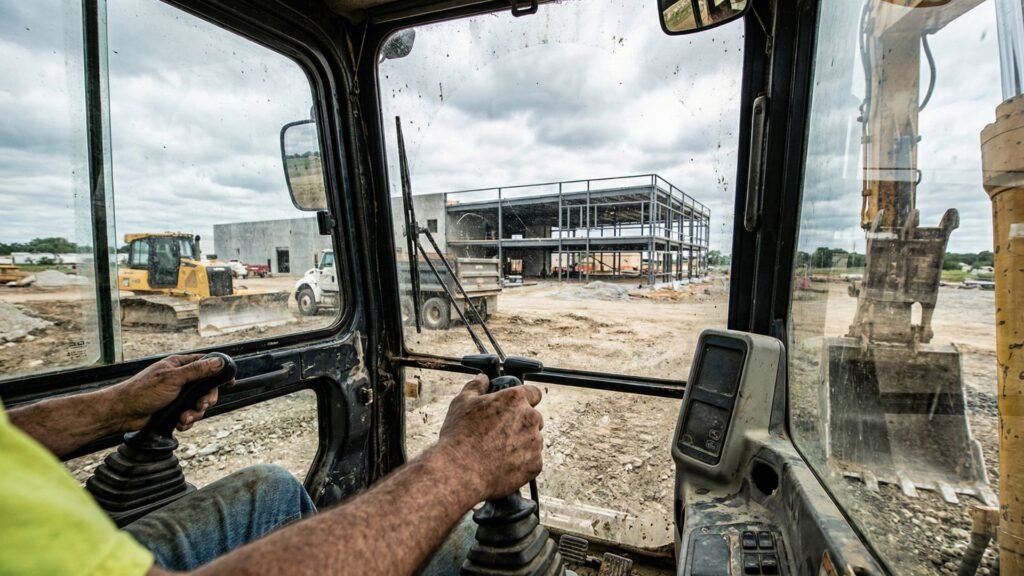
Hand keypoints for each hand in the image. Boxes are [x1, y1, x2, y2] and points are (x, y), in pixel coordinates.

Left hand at [111, 354, 230, 432]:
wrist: (123, 414)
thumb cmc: (142, 391)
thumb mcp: (173, 378)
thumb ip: (198, 370)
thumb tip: (218, 362)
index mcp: (180, 365)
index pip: (206, 364)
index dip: (219, 372)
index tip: (230, 381)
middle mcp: (180, 378)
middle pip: (206, 388)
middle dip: (206, 400)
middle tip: (201, 406)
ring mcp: (177, 395)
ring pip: (199, 404)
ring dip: (195, 414)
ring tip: (185, 418)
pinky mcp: (174, 410)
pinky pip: (190, 416)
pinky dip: (187, 421)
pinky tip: (180, 423)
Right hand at [437, 375, 543, 500]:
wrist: (459, 472)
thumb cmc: (459, 436)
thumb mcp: (461, 403)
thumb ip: (476, 386)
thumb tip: (483, 379)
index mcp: (515, 399)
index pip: (533, 393)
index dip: (525, 399)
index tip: (516, 407)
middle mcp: (530, 418)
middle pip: (534, 418)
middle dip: (522, 423)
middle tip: (500, 433)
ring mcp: (535, 443)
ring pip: (534, 440)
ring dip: (522, 443)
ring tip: (497, 451)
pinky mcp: (535, 465)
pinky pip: (532, 461)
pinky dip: (522, 463)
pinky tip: (502, 464)